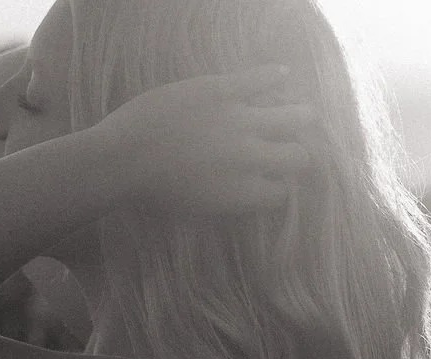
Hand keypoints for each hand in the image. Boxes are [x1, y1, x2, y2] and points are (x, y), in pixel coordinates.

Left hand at [98, 64, 318, 218]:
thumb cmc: (153, 196)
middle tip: (296, 151)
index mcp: (244, 195)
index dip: (282, 188)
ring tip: (305, 115)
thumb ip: (228, 204)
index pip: (283, 194)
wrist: (124, 160)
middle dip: (299, 156)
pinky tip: (283, 73)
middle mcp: (251, 159)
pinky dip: (274, 75)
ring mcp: (240, 121)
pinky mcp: (222, 90)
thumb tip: (248, 201)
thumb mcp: (196, 213)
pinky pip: (259, 79)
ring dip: (302, 117)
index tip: (279, 183)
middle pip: (298, 158)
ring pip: (292, 117)